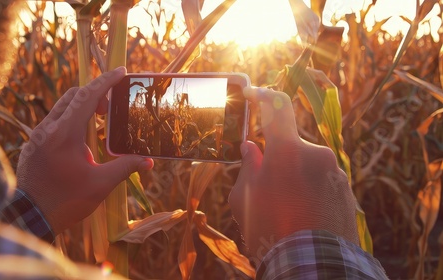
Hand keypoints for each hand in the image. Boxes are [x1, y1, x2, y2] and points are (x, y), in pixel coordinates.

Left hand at [16, 67, 153, 234]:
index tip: (121, 71)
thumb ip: (125, 167)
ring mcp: (37, 135)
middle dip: (94, 94)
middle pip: (72, 96)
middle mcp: (47, 129)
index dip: (105, 81)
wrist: (30, 217)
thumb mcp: (100, 184)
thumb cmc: (66, 201)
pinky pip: (54, 120)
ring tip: (99, 120)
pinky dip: (70, 118)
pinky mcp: (34, 143)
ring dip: (82, 106)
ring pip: (61, 107)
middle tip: (111, 106)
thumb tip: (149, 162)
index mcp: (64, 134)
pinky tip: (81, 136)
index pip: (86, 96)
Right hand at [229, 87, 357, 263]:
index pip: (277, 107)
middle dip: (278, 160)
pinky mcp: (347, 191)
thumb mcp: (245, 200)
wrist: (314, 266)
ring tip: (286, 209)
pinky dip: (311, 191)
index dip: (263, 95)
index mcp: (287, 150)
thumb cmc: (270, 230)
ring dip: (295, 178)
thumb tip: (251, 149)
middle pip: (291, 146)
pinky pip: (323, 182)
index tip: (253, 94)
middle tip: (266, 187)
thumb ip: (247, 168)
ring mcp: (335, 172)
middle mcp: (316, 153)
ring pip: (307, 165)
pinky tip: (303, 216)